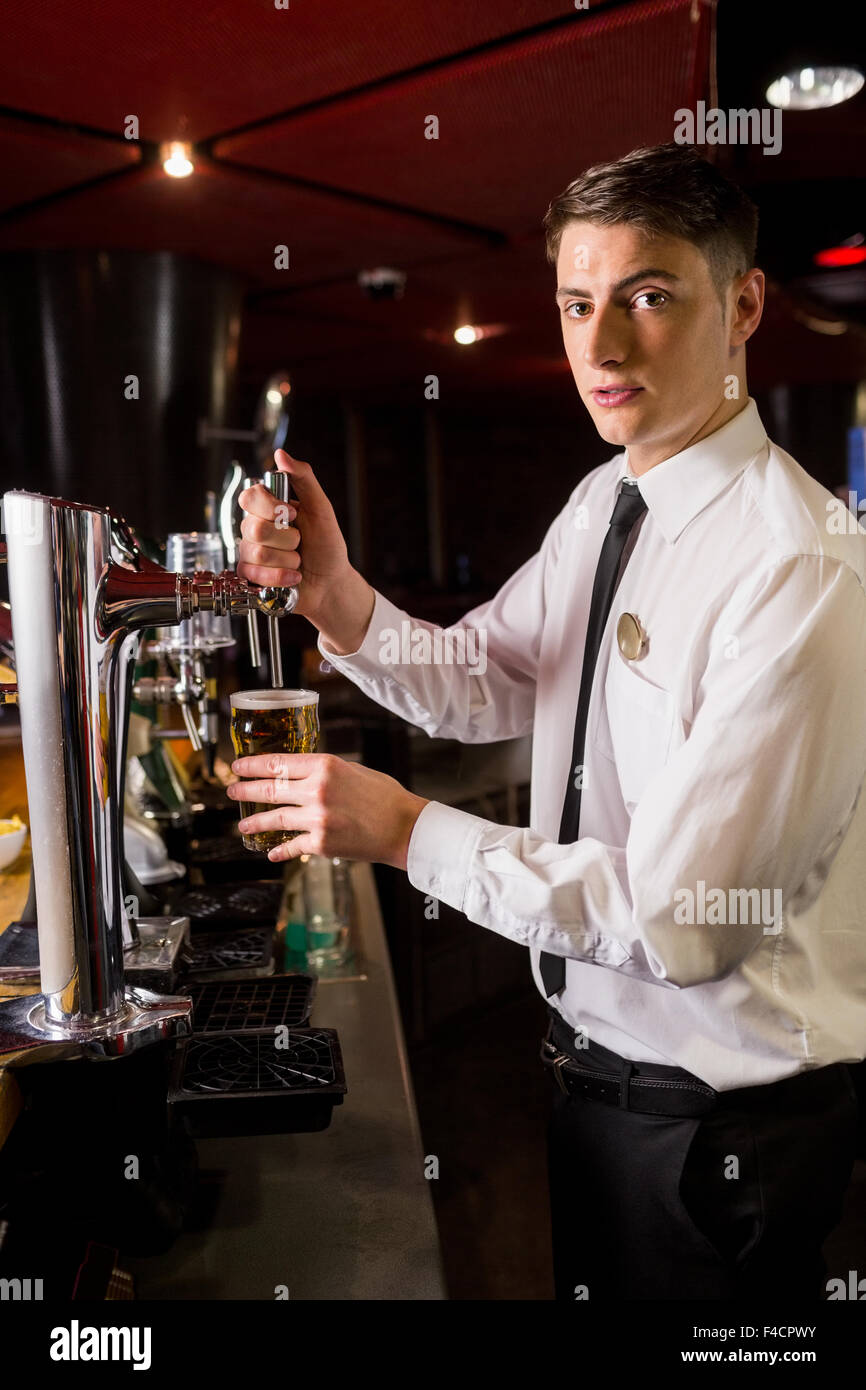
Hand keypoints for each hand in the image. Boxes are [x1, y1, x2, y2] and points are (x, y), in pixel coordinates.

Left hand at [227, 752, 429, 867]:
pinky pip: (292, 846)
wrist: (403, 828)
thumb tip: (299, 774)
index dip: (253, 765)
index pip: (278, 763)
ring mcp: (317, 818)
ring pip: (273, 819)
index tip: (238, 767)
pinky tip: (271, 852)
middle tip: (232, 792)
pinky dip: (279, 850)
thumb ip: (324, 772)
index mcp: (325, 766)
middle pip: (269, 789)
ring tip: (243, 826)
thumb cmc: (384, 797)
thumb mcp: (352, 770)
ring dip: (254, 823)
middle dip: (245, 791)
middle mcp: (317, 790)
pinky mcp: (321, 843)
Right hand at [237, 448, 352, 625]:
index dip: (271, 507)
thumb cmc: (326, 546)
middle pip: (255, 528)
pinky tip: (292, 576)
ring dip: (287, 560)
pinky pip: (254, 574)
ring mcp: (250, 552)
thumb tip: (280, 455)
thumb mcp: (321, 508)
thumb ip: (303, 478)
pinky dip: (281, 576)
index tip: (292, 515)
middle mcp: (255, 528)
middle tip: (300, 542)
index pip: (250, 496)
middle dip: (288, 539)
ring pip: (257, 553)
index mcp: (269, 508)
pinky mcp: (250, 575)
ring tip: (297, 561)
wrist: (331, 583)